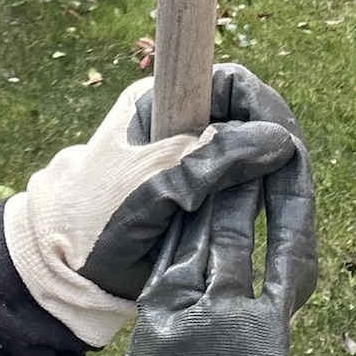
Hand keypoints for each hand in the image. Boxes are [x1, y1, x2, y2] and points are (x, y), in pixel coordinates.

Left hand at [2, 64, 300, 346]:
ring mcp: (198, 165)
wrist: (61, 274)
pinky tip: (276, 244)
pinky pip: (248, 200)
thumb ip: (208, 160)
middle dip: (277, 160)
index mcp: (163, 101)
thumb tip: (280, 140)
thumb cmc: (91, 219)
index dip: (263, 105)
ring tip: (288, 229)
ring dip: (273, 195)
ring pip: (258, 166)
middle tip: (294, 200)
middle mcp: (185, 125)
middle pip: (254, 126)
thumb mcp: (150, 186)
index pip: (230, 82)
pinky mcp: (206, 203)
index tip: (284, 144)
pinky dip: (262, 220)